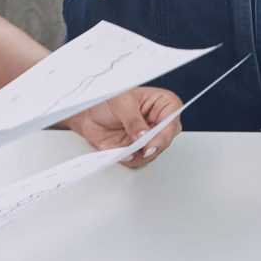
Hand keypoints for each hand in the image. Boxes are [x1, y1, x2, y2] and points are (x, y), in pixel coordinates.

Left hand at [63, 86, 184, 168]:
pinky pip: (137, 160)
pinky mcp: (137, 150)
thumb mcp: (122, 103)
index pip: (172, 120)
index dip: (164, 135)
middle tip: (136, 148)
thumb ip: (134, 121)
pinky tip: (118, 151)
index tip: (151, 144)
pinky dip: (127, 158)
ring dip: (136, 154)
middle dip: (149, 147)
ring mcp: (149, 138)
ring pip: (152, 154)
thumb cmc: (108, 99)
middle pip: (165, 141)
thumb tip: (143, 135)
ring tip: (123, 149)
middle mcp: (159, 122)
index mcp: (163, 103)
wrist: (88, 112)